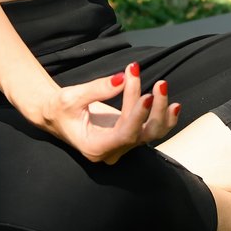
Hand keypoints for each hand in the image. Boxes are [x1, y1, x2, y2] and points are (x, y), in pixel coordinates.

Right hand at [28, 61, 180, 165]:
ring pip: (152, 133)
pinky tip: (173, 104)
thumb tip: (121, 78)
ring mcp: (123, 145)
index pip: (124, 135)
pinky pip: (153, 129)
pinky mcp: (130, 135)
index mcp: (95, 147)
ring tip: (163, 86)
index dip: (138, 117)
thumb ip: (96, 89)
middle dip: (154, 109)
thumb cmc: (60, 108)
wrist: (57, 115)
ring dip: (162, 111)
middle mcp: (112, 151)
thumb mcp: (71, 97)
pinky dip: (163, 117)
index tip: (147, 94)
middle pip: (143, 135)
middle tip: (158, 83)